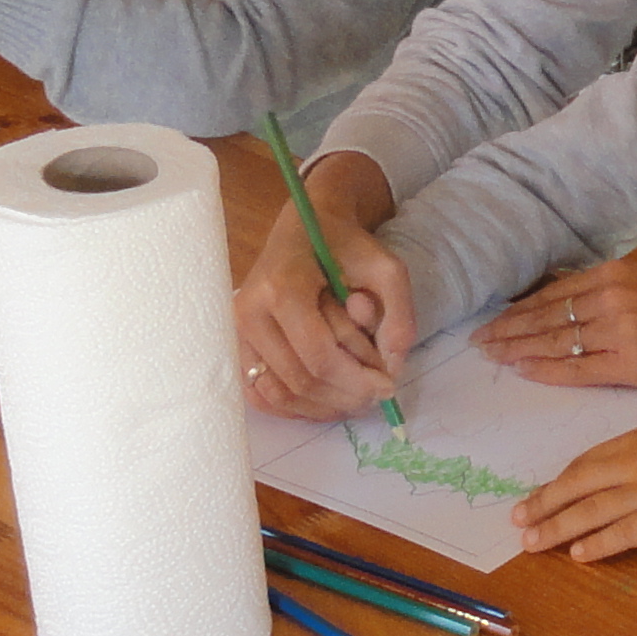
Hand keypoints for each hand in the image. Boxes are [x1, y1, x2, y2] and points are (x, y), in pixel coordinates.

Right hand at [235, 154, 412, 416]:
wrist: (304, 228)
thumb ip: (399, 313)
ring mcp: (238, 330)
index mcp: (283, 286)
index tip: (388, 388)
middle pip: (300, 379)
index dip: (356, 381)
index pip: (318, 355)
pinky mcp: (238, 343)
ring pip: (280, 393)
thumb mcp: (386, 267)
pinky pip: (260, 393)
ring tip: (356, 400)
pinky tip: (326, 401)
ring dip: (322, 407)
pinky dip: (295, 407)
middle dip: (344, 396)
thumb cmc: (345, 245)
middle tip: (376, 396)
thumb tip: (393, 368)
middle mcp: (251, 311)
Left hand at [481, 259, 636, 389]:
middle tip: (477, 341)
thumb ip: (620, 292)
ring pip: (555, 341)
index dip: (521, 308)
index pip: (555, 291)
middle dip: (508, 329)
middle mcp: (613, 296)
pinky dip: (547, 370)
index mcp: (618, 273)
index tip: (496, 319)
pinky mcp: (634, 364)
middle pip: (546, 314)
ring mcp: (621, 330)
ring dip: (517, 349)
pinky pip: (578, 369)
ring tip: (491, 356)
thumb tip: (585, 305)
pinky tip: (524, 371)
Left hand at [513, 390, 636, 560]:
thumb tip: (608, 477)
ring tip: (533, 543)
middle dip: (542, 505)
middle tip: (516, 521)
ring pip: (590, 512)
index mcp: (632, 442)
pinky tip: (579, 554)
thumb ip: (636, 456)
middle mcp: (633, 464)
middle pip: (575, 487)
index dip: (555, 484)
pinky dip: (598, 544)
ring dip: (557, 528)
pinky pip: (623, 533)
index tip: (534, 498)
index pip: (581, 465)